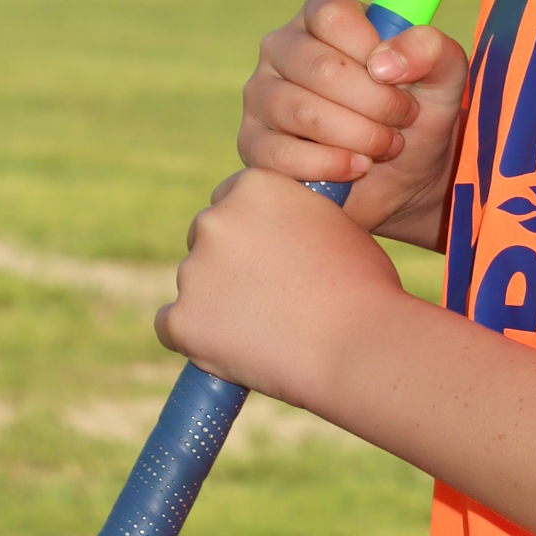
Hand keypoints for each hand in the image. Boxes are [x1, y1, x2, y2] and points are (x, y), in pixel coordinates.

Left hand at [156, 167, 406, 403]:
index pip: (231, 199)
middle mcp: (215, 219)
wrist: (358, 345)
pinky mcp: (182, 320)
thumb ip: (294, 217)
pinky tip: (236, 349)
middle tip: (270, 296)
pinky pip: (172, 327)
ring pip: (194, 284)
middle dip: (229, 262)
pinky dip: (197, 339)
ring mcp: (193, 270)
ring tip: (269, 329)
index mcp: (254, 185)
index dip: (253, 229)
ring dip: (218, 302)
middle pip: (207, 237)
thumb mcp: (334, 224)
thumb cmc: (363, 287)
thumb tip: (278, 230)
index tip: (271, 254)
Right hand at [238, 0, 469, 243]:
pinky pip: (281, 154)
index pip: (331, 14)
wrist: (405, 179)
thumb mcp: (445, 77)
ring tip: (386, 145)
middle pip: (319, 66)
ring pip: (303, 112)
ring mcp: (262, 95)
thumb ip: (431, 50)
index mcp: (324, 17)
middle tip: (402, 119)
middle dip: (376, 103)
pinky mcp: (253, 143)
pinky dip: (331, 166)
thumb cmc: (419, 114)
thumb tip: (385, 62)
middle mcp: (283, 48)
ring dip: (360, 136)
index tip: (399, 78)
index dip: (372, 49)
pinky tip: (358, 166)